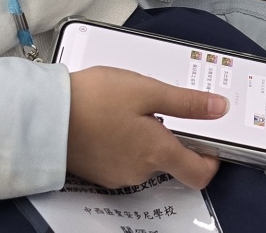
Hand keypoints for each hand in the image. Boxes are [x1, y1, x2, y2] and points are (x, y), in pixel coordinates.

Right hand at [66, 66, 224, 190]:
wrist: (45, 116)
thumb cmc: (96, 99)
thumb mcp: (146, 90)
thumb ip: (186, 103)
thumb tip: (220, 108)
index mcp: (157, 153)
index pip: (199, 174)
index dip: (212, 160)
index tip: (211, 141)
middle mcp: (139, 171)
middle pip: (170, 162)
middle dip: (169, 135)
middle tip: (159, 105)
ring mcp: (117, 175)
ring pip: (144, 158)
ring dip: (145, 136)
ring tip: (130, 106)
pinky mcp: (98, 172)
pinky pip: (123, 159)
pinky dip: (125, 142)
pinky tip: (112, 119)